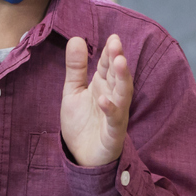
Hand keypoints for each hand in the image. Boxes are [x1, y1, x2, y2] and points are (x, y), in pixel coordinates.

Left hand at [61, 34, 131, 167]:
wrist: (82, 157)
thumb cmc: (81, 123)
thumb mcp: (73, 91)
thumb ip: (76, 67)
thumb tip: (76, 38)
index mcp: (103, 85)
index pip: (108, 65)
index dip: (110, 52)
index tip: (113, 37)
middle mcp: (113, 97)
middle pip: (118, 76)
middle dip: (118, 60)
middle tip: (116, 44)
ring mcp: (115, 114)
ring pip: (123, 94)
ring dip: (122, 78)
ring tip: (119, 62)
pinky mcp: (113, 133)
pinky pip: (114, 120)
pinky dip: (110, 109)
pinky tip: (104, 100)